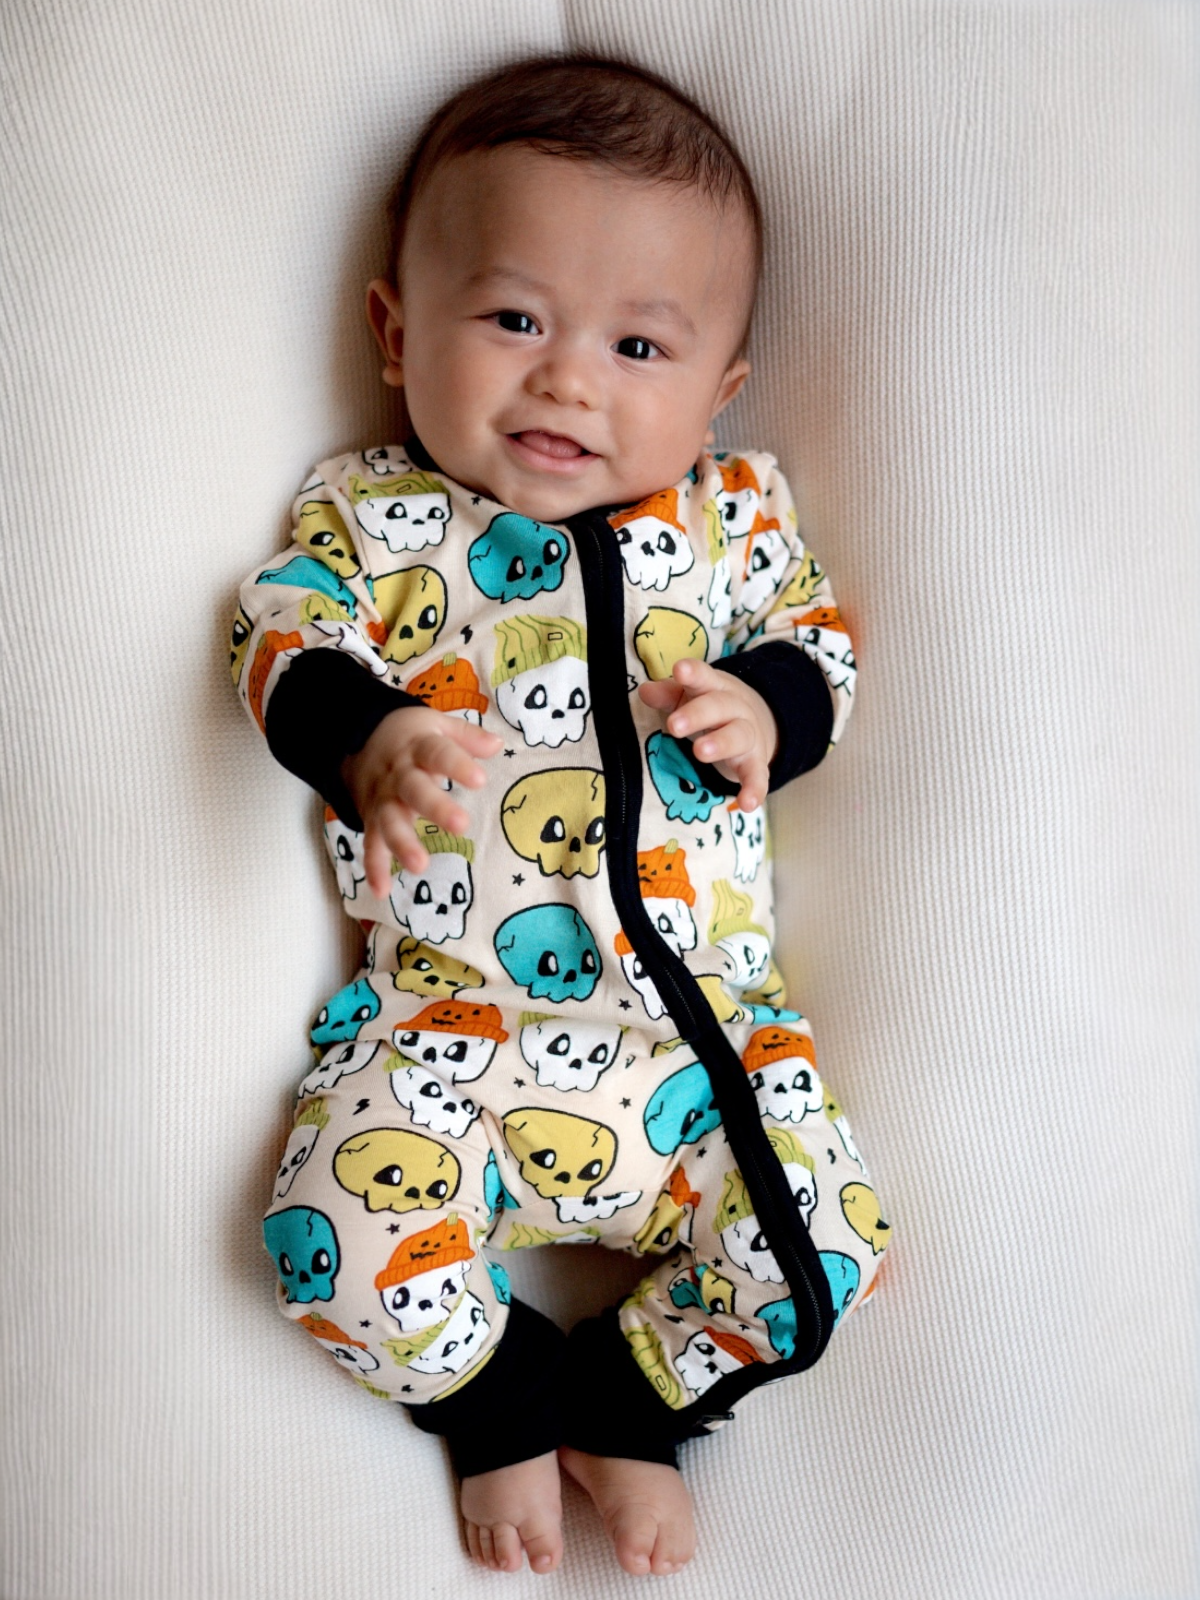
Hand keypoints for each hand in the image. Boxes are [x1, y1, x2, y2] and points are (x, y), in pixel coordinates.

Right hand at [340, 706, 502, 895]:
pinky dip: (374, 868)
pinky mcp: (372, 819)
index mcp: (419, 748)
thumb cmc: (409, 737)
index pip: (439, 753)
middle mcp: (399, 774)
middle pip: (415, 790)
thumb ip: (466, 737)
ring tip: (420, 866)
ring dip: (403, 843)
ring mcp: (383, 798)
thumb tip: (498, 744)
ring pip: (390, 821)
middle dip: (435, 807)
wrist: (355, 737)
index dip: (458, 765)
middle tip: (460, 825)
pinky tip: (382, 891)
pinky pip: (371, 844)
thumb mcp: (436, 726)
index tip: (479, 780)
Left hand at [638, 657, 777, 812]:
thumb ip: (667, 695)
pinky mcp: (755, 763)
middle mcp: (734, 708)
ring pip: (737, 736)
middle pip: (718, 707)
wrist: (755, 722)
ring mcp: (747, 735)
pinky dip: (754, 790)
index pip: (703, 677)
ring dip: (720, 743)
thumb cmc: (709, 707)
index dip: (692, 674)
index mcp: (713, 688)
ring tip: (700, 752)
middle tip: (674, 725)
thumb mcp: (689, 697)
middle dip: (697, 715)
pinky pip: (758, 776)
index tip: (680, 670)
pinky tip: (746, 804)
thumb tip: (645, 691)